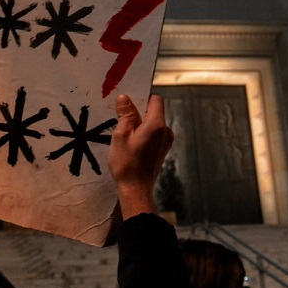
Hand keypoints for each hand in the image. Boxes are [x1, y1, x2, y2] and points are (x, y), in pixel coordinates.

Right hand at [109, 94, 173, 219]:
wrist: (136, 189)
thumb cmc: (127, 164)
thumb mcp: (121, 135)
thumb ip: (125, 114)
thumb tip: (124, 97)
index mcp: (157, 125)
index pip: (155, 100)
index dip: (141, 98)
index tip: (127, 104)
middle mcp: (166, 132)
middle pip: (153, 112)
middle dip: (137, 113)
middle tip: (121, 121)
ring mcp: (165, 142)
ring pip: (152, 124)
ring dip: (138, 125)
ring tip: (124, 136)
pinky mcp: (162, 150)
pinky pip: (153, 134)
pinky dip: (142, 134)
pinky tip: (130, 144)